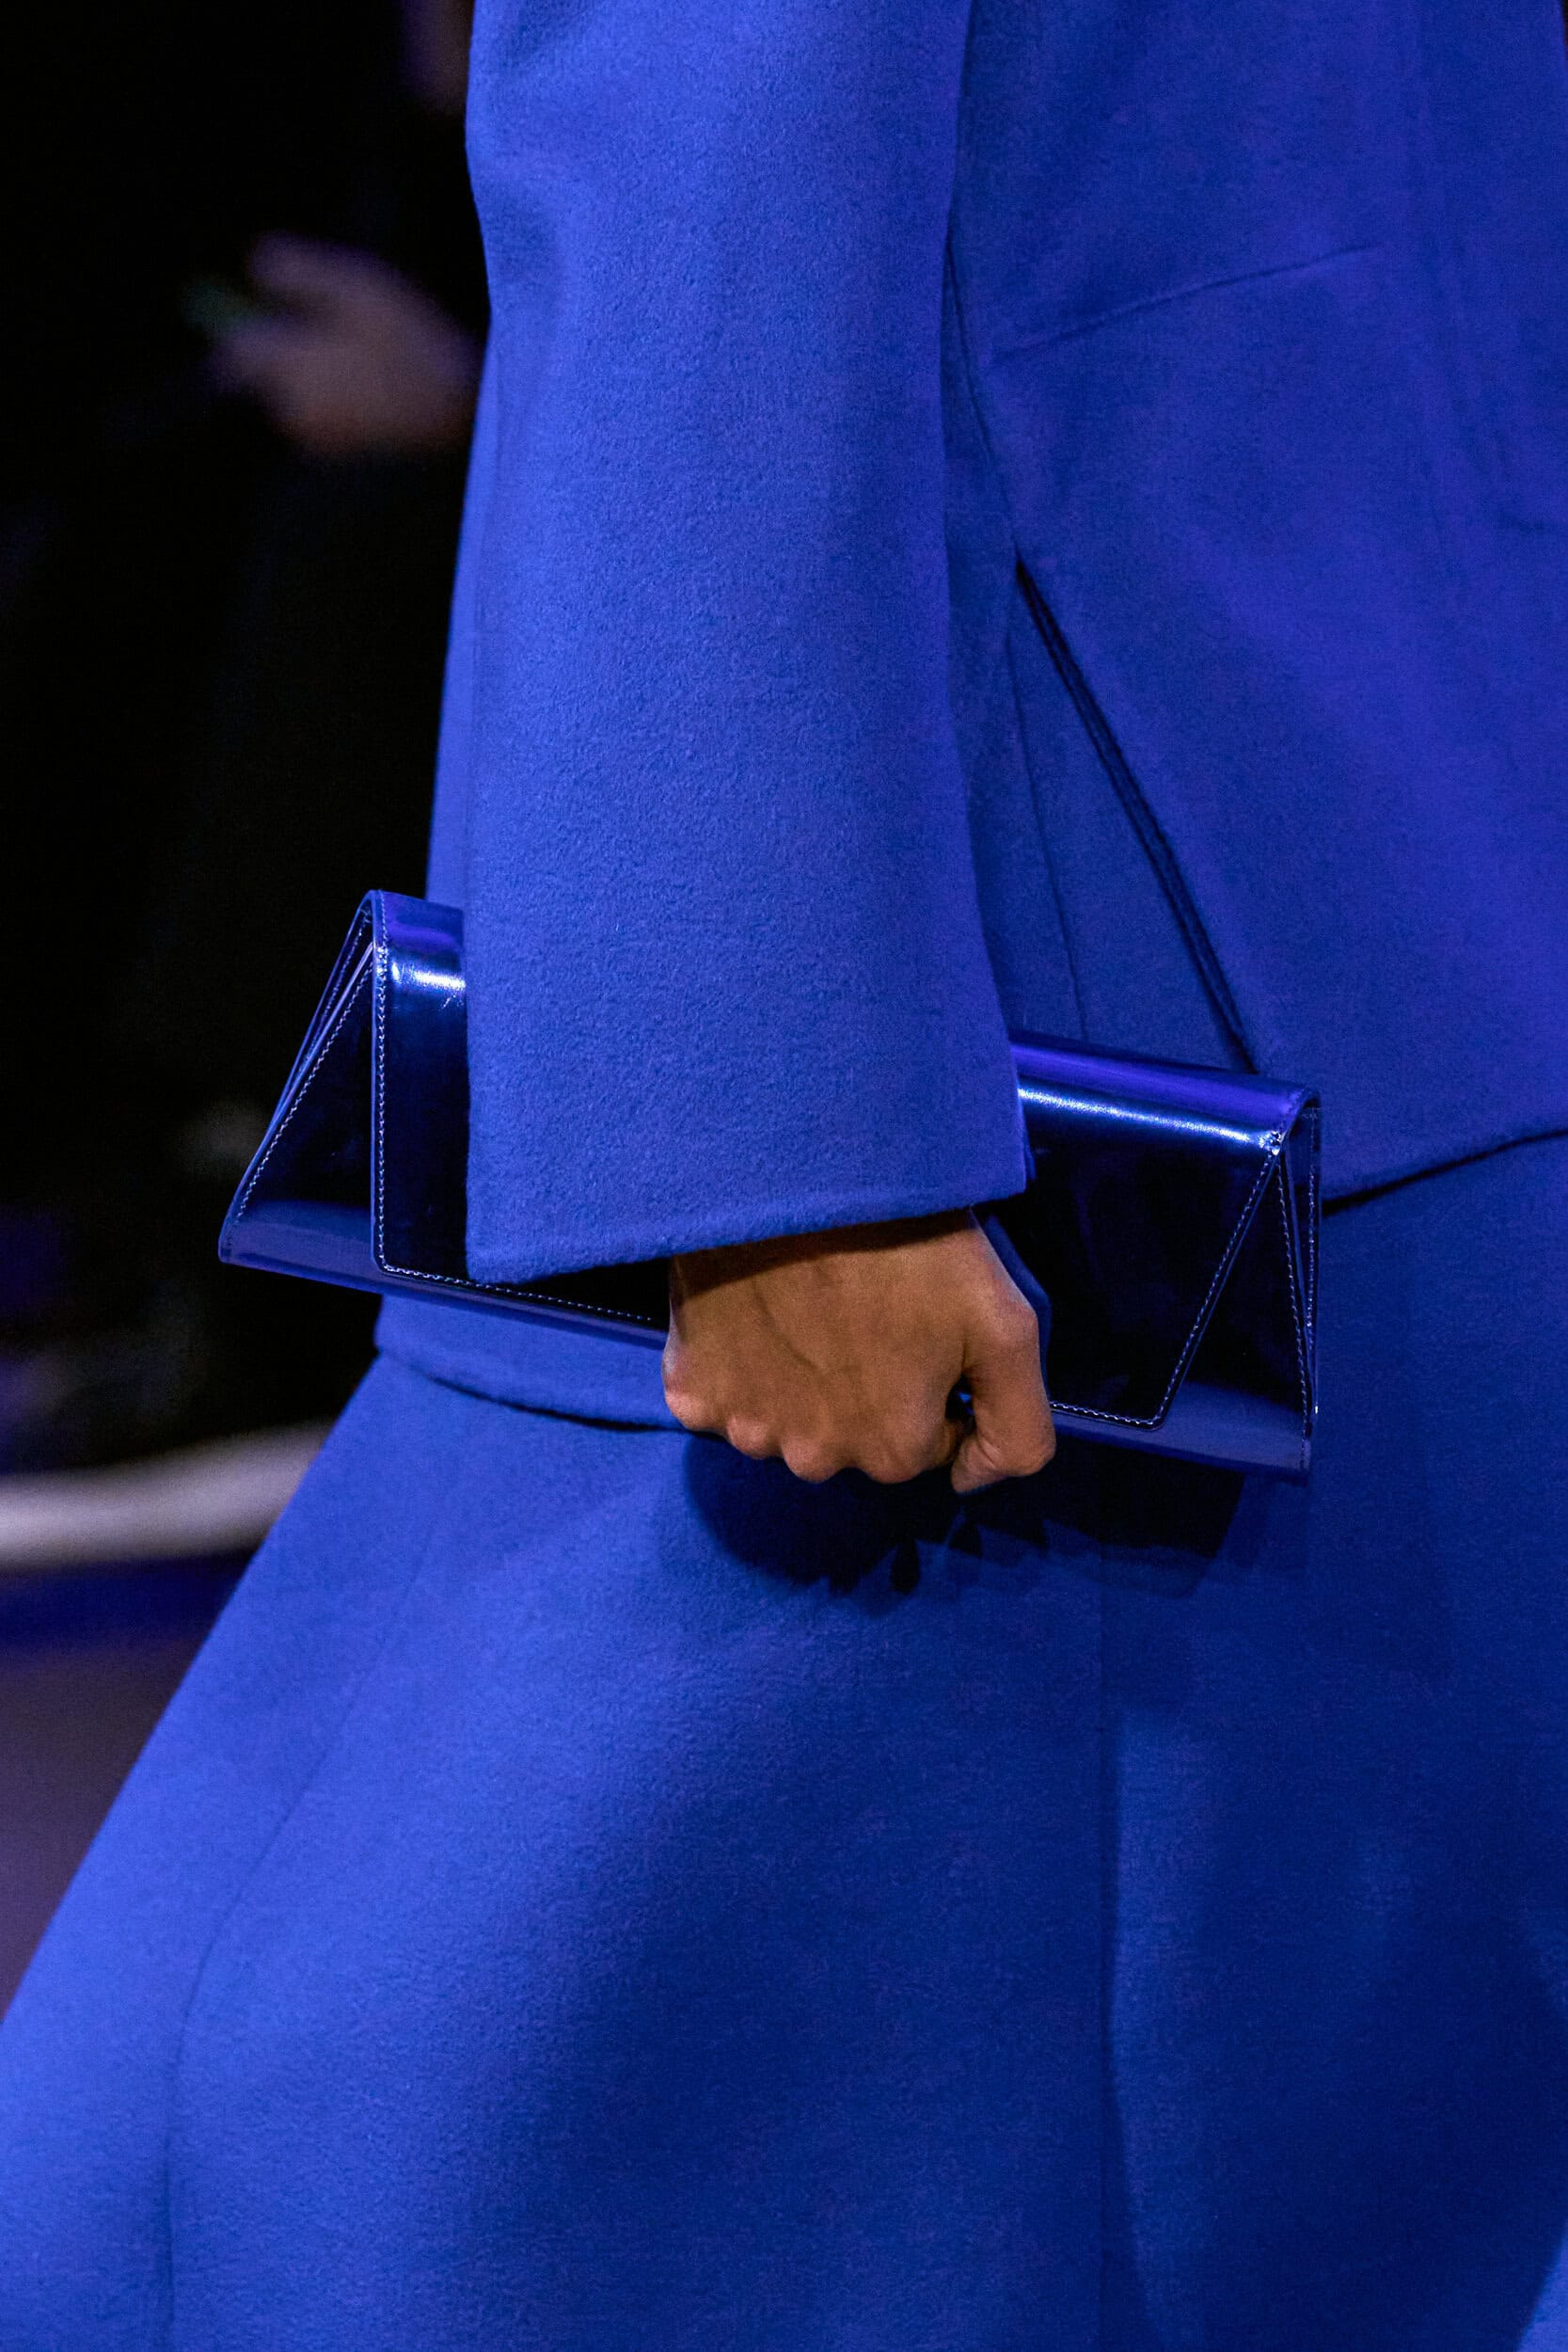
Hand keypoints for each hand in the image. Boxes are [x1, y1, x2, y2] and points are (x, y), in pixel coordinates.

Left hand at [214, 237, 480, 458]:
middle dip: (287, 355)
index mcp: (284, 364)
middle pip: (265, 378)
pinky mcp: (341, 456)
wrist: (461, 414)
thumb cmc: (407, 343)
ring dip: (314, 379)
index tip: (275, 312)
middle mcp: (289, 407)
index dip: (248, 326)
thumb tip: (252, 264)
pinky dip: (337, 404)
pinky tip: (378, 390)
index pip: (236, 348)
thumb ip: (298, 272)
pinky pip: (322, 422)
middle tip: (339, 334)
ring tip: (365, 360)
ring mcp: (315, 437)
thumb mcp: (355, 287)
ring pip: (294, 401)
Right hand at [664, 1212, 1054, 1491]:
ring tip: (807, 1306)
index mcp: (895, 1452)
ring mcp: (747, 1430)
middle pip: (854, 1437)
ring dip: (799, 1382)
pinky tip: (753, 1314)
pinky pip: (722, 1398)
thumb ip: (1018, 1430)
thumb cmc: (907, 1245)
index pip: (927, 1439)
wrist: (792, 1179)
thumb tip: (973, 1482)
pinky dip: (738, 1368)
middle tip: (862, 1309)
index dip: (930, 1382)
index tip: (920, 1324)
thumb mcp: (1004, 1328)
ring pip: (787, 1421)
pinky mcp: (690, 1392)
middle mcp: (817, 1461)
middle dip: (865, 1388)